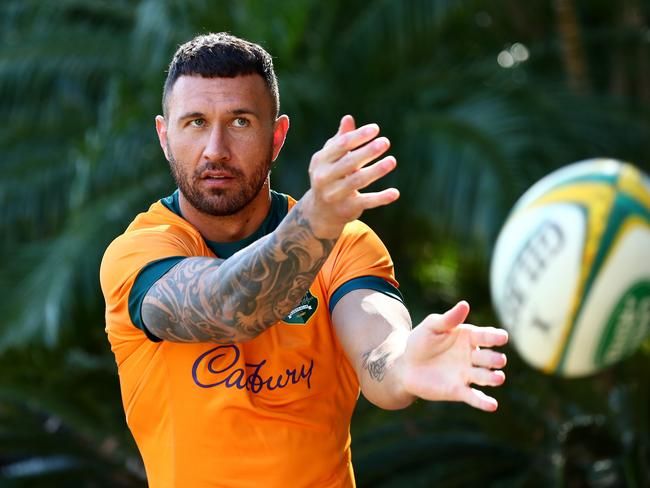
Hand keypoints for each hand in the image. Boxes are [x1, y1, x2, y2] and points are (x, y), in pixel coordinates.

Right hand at [302, 115, 399, 237]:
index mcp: (320, 161)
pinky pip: (366, 202)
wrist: (320, 211)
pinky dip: (381, 198)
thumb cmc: (329, 176)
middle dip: (368, 151)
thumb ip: (340, 139)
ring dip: (376, 170)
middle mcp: (324, 178)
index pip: (341, 145)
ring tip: (392, 161)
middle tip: (385, 142)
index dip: (359, 136)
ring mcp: (334, 195)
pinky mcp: (346, 209)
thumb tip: (348, 118)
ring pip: (358, 181)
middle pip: (349, 162)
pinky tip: (395, 193)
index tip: (376, 129)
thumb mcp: (331, 158)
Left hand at [400, 301, 508, 411]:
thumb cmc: (420, 342)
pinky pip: (474, 397)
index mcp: (468, 337)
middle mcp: (472, 356)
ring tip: (498, 378)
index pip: (485, 336)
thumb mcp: (431, 327)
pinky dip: (483, 402)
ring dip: (493, 378)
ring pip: (485, 377)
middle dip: (494, 359)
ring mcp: (467, 374)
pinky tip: (492, 405)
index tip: (502, 337)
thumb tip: (465, 304)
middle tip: (498, 360)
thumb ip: (448, 319)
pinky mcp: (459, 390)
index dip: (494, 337)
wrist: (406, 366)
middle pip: (488, 358)